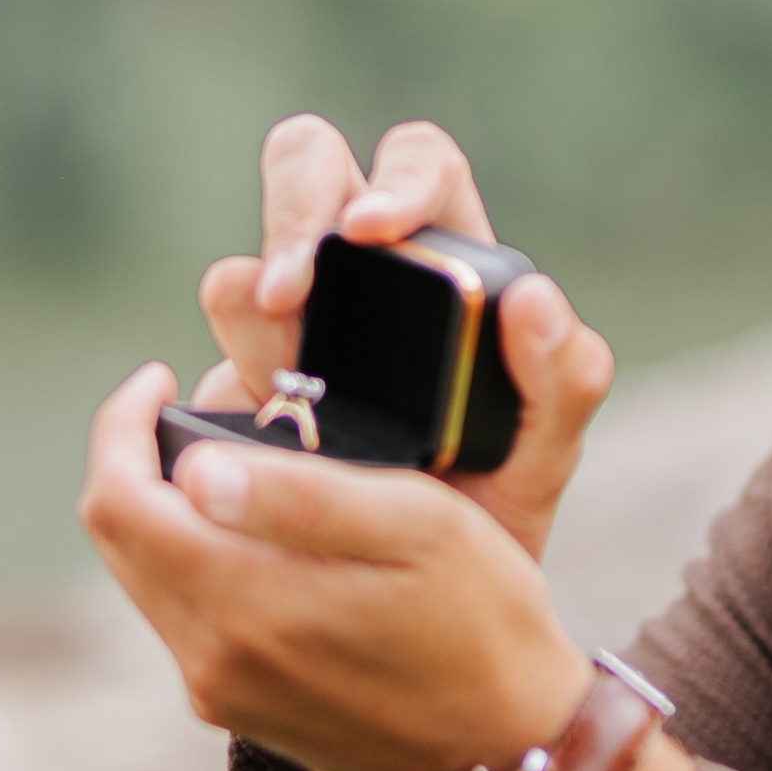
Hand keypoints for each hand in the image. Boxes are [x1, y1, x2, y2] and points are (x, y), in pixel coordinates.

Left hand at [83, 369, 590, 770]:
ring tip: (236, 465)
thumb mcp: (417, 528)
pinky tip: (262, 535)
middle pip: (118, 538)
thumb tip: (194, 470)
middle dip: (138, 461)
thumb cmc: (484, 621)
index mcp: (245, 603)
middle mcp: (212, 659)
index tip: (162, 379)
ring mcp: (221, 692)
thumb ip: (302, 496)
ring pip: (145, 576)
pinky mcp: (239, 709)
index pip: (117, 502)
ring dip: (166, 511)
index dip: (122, 425)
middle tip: (193, 408)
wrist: (512, 748)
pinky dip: (196, 558)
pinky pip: (182, 617)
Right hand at [192, 114, 612, 566]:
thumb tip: (534, 298)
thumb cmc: (499, 507)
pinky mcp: (234, 395)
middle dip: (290, 214)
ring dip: (256, 329)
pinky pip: (206, 375)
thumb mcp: (544, 456)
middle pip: (304, 164)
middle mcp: (356, 271)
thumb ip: (566, 381)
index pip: (416, 162)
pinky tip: (253, 453)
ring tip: (290, 401)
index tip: (374, 228)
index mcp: (443, 258)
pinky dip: (223, 405)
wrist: (429, 607)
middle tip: (289, 296)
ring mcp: (286, 328)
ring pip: (240, 279)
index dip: (393, 177)